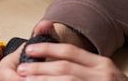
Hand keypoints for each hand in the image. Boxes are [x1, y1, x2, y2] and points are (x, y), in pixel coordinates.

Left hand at [0, 21, 127, 80]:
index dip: (48, 49)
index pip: (71, 51)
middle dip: (40, 67)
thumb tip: (58, 64)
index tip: (30, 50)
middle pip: (65, 66)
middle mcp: (103, 74)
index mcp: (103, 64)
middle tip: (21, 68)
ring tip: (26, 80)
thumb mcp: (105, 76)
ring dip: (43, 80)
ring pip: (66, 80)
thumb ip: (87, 68)